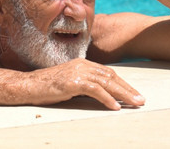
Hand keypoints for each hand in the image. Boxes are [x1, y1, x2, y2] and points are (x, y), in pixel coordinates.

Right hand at [26, 58, 144, 110]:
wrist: (29, 85)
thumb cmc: (48, 86)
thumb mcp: (70, 82)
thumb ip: (85, 84)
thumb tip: (102, 95)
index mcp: (83, 63)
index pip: (108, 73)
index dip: (123, 83)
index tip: (133, 93)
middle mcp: (82, 65)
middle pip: (111, 76)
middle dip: (127, 89)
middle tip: (140, 99)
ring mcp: (77, 72)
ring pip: (106, 83)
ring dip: (122, 94)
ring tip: (134, 104)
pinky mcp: (72, 82)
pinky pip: (95, 90)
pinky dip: (107, 99)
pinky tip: (115, 107)